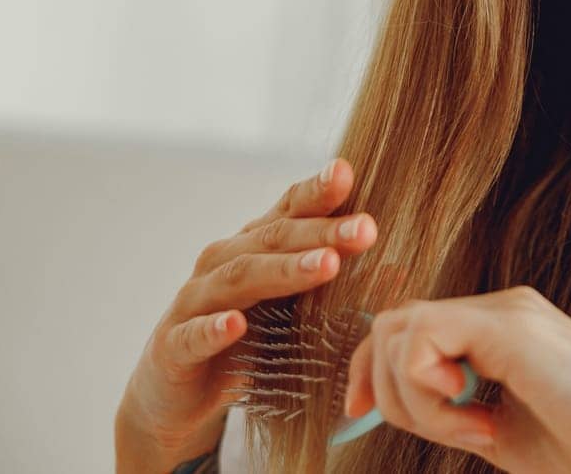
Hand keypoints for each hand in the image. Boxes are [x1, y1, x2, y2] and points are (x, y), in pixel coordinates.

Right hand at [115, 158, 377, 472]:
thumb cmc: (248, 344)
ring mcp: (194, 302)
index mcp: (254, 246)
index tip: (349, 173)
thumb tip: (398, 270)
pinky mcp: (172, 347)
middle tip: (366, 230)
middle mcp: (222, 262)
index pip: (287, 210)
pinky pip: (192, 335)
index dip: (316, 192)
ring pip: (239, 277)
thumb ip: (331, 285)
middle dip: (322, 232)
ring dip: (283, 270)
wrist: (180, 398)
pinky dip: (213, 328)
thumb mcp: (292, 311)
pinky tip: (235, 324)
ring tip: (325, 266)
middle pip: (273, 239)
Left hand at [343, 280, 570, 473]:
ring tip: (474, 433)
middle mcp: (504, 308)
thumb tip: (391, 404)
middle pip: (391, 324)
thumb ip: (458, 406)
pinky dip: (429, 393)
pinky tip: (480, 423)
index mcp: (502, 328)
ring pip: (399, 332)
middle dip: (386, 389)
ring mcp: (509, 312)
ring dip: (416, 400)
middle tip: (452, 435)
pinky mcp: (512, 330)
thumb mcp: (502, 429)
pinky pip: (422, 341)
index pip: (405, 326)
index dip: (367, 370)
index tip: (356, 416)